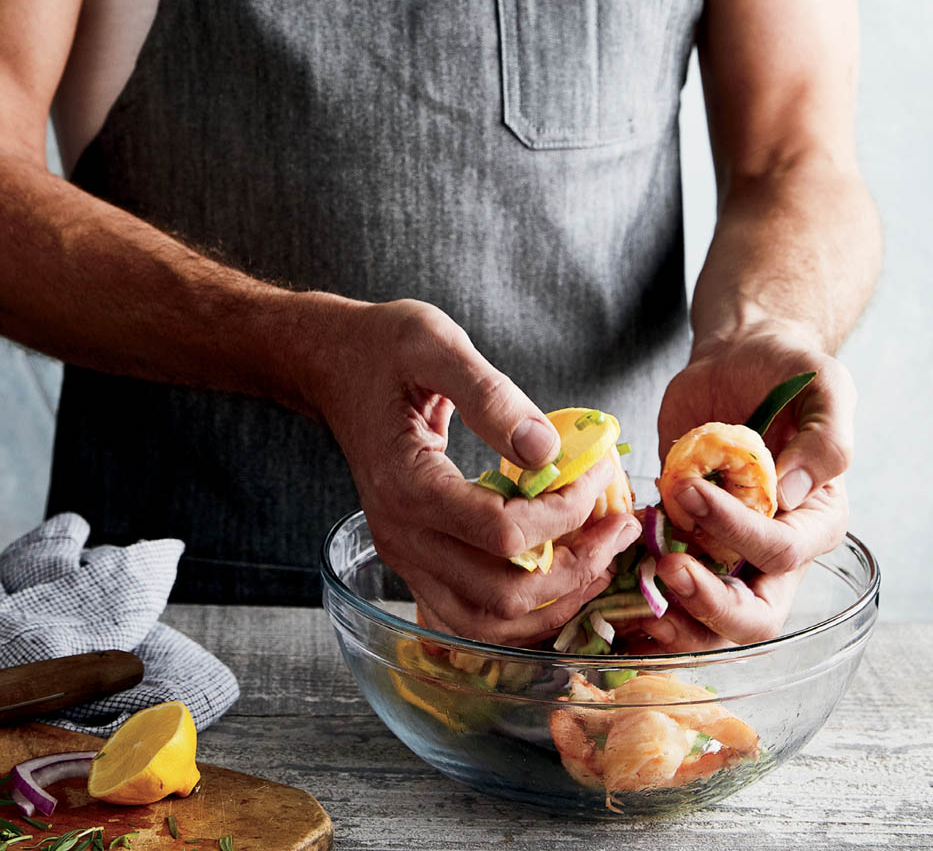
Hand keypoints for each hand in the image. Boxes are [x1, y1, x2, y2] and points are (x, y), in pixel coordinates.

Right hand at [307, 296, 641, 643]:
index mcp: (406, 485)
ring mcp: (404, 555)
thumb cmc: (384, 348)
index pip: (502, 533)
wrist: (334, 366)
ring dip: (556, 601)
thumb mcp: (435, 344)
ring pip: (489, 622)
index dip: (566, 512)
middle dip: (576, 566)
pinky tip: (562, 568)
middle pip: (502, 593)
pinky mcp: (415, 559)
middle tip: (620, 525)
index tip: (602, 471)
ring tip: (602, 555)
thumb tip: (547, 449)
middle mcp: (401, 535)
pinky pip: (473, 614)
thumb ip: (489, 395)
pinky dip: (526, 607)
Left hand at [635, 322, 853, 650]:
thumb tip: (793, 492)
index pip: (782, 552)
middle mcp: (774, 548)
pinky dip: (639, 593)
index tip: (694, 493)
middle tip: (668, 571)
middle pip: (753, 615)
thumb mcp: (825, 386)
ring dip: (672, 617)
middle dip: (710, 605)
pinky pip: (664, 582)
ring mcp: (725, 547)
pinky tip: (609, 584)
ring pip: (707, 619)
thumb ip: (827, 440)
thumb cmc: (787, 369)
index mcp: (816, 520)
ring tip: (634, 594)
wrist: (737, 358)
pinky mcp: (683, 533)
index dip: (738, 532)